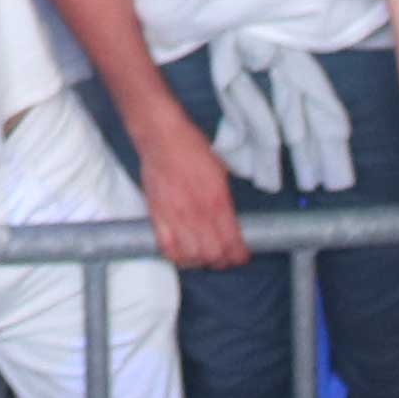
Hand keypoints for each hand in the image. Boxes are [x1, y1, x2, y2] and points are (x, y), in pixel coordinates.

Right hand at [128, 101, 251, 272]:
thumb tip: (229, 218)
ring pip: (191, 256)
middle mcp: (198, 212)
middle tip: (223, 258)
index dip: (239, 256)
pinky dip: (176, 256)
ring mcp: (176, 216)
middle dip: (221, 261)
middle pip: (213, 255)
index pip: (233, 242)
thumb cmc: (190, 147)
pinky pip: (167, 247)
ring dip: (200, 261)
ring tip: (202, 256)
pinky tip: (181, 252)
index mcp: (218, 200)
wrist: (161, 136)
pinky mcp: (157, 215)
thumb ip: (225, 199)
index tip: (241, 256)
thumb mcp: (220, 171)